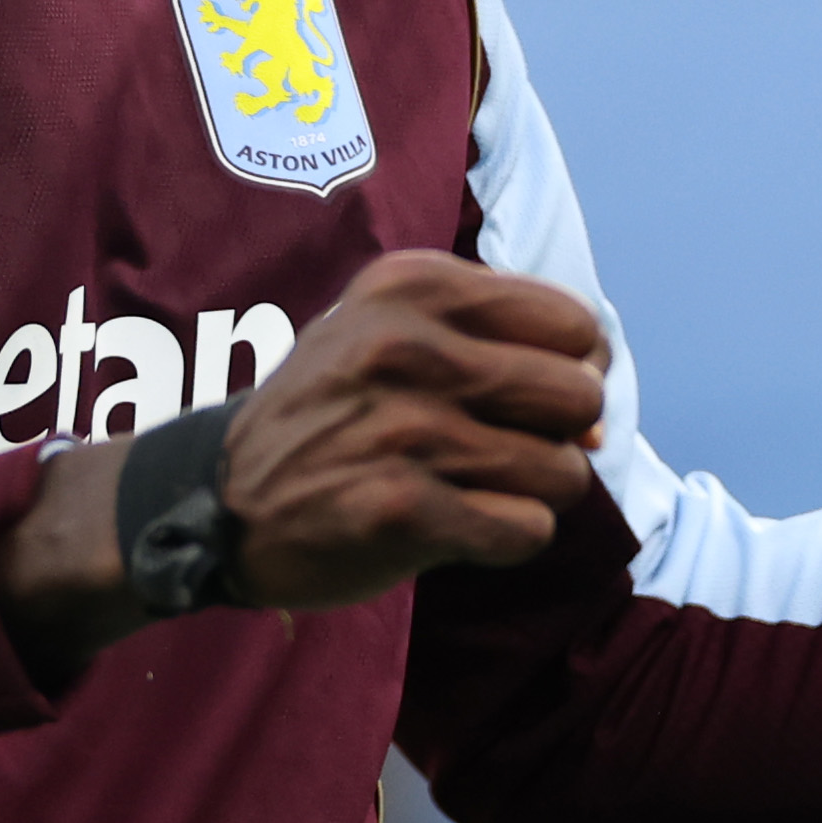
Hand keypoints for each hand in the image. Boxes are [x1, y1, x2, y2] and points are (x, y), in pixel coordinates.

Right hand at [0, 252, 609, 672]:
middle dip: (566, 435)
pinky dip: (510, 537)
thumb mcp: (391, 330)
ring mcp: (399, 427)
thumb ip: (496, 342)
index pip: (572, 324)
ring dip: (537, 493)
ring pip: (560, 471)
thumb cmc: (334, 410)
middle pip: (578, 396)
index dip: (575, 368)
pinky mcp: (395, 507)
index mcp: (411, 285)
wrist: (222, 496)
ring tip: (479, 489)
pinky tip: (464, 526)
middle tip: (514, 449)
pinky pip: (524, 529)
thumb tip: (599, 411)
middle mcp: (404, 346)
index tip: (537, 396)